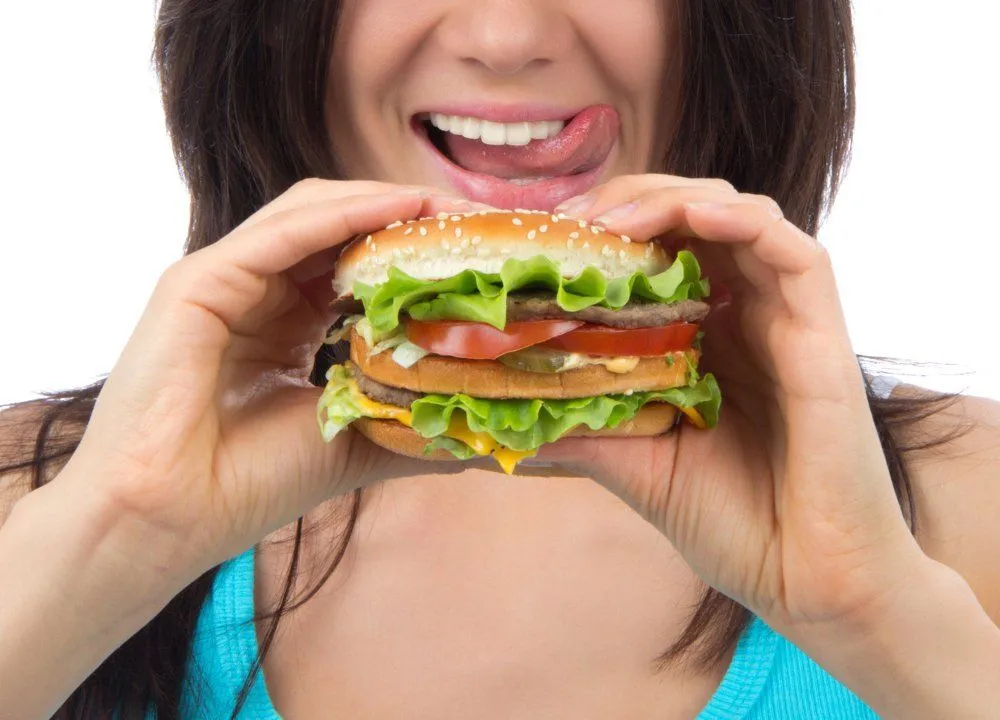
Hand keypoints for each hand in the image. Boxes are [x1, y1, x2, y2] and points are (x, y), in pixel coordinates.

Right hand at [64, 179, 474, 578]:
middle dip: (412, 218)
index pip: (358, 261)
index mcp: (286, 323)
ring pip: (313, 214)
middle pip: (342, 226)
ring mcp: (225, 281)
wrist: (167, 521)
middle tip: (482, 223)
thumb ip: (409, 423)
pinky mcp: (197, 282)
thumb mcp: (354, 442)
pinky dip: (343, 215)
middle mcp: (256, 292)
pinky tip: (399, 209)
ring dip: (386, 204)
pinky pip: (280, 233)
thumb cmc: (250, 485)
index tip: (486, 252)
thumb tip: (480, 427)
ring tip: (450, 210)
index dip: (418, 250)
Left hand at [539, 174, 926, 638]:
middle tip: (571, 221)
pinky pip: (794, 251)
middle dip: (630, 203)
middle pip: (693, 218)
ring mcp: (786, 319)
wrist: (807, 582)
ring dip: (673, 203)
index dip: (608, 229)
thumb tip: (500, 409)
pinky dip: (742, 222)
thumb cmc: (733, 524)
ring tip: (611, 223)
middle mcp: (746, 316)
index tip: (549, 238)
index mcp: (707, 337)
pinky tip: (692, 220)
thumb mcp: (639, 462)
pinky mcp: (825, 333)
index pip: (660, 250)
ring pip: (739, 218)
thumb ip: (585, 424)